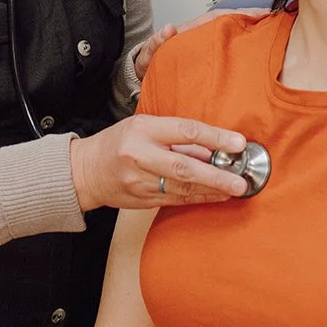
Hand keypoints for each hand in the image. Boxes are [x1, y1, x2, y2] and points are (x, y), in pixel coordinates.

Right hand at [69, 114, 248, 211]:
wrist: (86, 170)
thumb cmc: (118, 143)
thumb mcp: (143, 127)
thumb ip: (175, 137)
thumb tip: (212, 148)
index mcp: (143, 130)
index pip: (185, 131)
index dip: (215, 137)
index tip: (238, 143)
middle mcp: (141, 155)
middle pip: (185, 167)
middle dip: (217, 176)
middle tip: (240, 181)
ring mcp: (140, 181)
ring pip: (183, 188)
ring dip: (212, 189)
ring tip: (234, 188)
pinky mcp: (142, 200)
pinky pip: (176, 200)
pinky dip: (198, 198)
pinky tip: (215, 196)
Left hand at [133, 5, 268, 81]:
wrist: (145, 82)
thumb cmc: (148, 65)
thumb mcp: (148, 55)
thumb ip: (156, 43)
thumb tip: (169, 28)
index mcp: (193, 32)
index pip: (220, 18)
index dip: (242, 14)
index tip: (262, 14)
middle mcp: (204, 38)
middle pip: (235, 25)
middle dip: (257, 22)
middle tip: (280, 25)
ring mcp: (210, 51)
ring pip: (236, 40)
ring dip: (255, 37)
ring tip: (279, 41)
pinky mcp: (213, 65)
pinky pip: (233, 57)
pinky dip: (249, 56)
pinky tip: (265, 61)